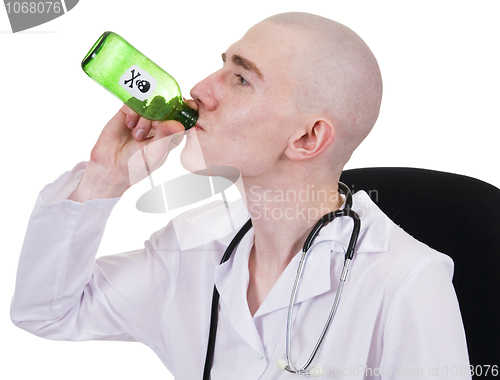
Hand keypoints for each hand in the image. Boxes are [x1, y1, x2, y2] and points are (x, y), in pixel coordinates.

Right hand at [70, 100, 197, 201]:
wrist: (110, 166)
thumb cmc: (136, 165)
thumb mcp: (155, 153)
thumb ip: (166, 137)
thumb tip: (180, 125)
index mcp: (171, 135)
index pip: (183, 118)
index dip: (186, 111)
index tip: (187, 105)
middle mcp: (160, 125)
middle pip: (167, 107)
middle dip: (161, 115)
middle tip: (154, 126)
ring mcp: (145, 118)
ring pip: (151, 104)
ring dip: (145, 118)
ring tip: (138, 136)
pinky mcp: (129, 112)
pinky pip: (135, 102)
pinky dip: (133, 112)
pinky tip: (129, 125)